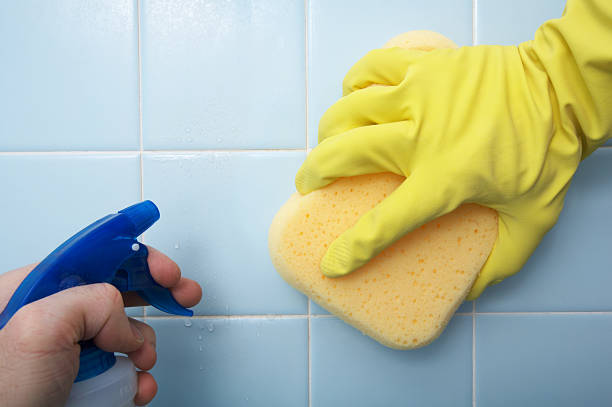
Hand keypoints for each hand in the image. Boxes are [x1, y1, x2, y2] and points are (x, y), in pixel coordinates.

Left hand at [0, 246, 201, 406]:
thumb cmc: (2, 397)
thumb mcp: (40, 329)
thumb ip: (90, 302)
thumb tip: (123, 322)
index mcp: (32, 290)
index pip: (95, 257)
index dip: (136, 259)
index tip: (165, 272)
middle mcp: (51, 315)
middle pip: (117, 288)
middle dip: (155, 292)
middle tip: (180, 295)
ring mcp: (68, 349)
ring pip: (125, 332)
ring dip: (145, 345)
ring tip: (141, 361)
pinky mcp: (82, 378)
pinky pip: (124, 367)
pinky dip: (139, 377)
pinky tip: (137, 384)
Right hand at [296, 0, 611, 298]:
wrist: (561, 88)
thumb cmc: (546, 154)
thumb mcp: (532, 221)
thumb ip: (502, 263)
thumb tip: (469, 291)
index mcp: (445, 180)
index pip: (383, 224)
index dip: (350, 251)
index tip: (332, 265)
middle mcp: (421, 137)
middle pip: (343, 155)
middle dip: (314, 174)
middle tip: (310, 185)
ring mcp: (419, 95)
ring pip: (347, 110)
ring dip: (329, 131)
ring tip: (330, 143)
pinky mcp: (423, 66)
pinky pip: (369, 68)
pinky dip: (353, 83)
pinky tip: (354, 96)